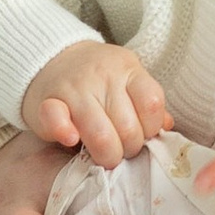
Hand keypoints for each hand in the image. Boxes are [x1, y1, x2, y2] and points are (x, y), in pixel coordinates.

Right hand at [19, 37, 172, 168]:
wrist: (52, 58)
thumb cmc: (97, 79)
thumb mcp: (127, 82)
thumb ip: (145, 104)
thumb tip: (166, 127)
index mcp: (128, 69)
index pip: (152, 102)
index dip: (150, 128)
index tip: (142, 135)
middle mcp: (103, 76)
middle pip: (128, 127)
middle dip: (128, 150)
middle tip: (121, 151)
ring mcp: (75, 88)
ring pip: (101, 135)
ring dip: (106, 155)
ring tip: (104, 156)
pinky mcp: (47, 101)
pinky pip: (57, 119)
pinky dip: (64, 132)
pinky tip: (71, 139)